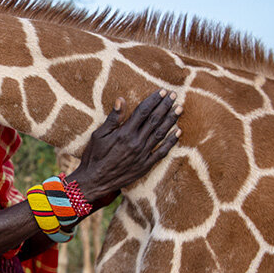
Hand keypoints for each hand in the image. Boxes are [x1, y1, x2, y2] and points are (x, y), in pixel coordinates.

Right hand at [66, 90, 180, 209]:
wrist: (95, 181)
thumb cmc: (94, 156)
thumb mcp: (99, 135)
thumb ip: (113, 118)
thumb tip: (121, 100)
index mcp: (125, 133)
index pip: (143, 112)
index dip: (154, 100)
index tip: (163, 92)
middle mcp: (136, 142)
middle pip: (154, 120)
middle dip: (165, 106)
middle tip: (175, 96)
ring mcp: (142, 154)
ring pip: (161, 133)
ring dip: (171, 120)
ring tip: (179, 109)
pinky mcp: (145, 165)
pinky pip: (162, 152)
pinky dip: (171, 142)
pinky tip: (178, 132)